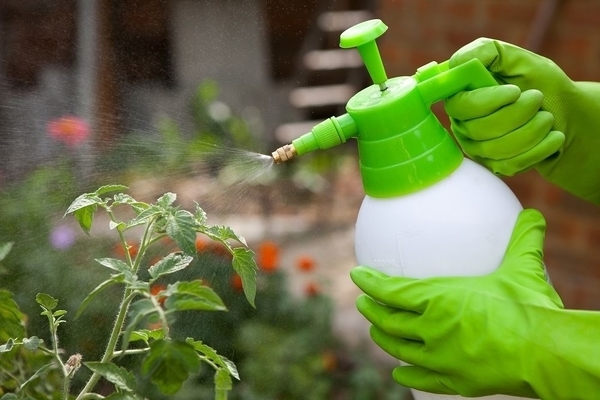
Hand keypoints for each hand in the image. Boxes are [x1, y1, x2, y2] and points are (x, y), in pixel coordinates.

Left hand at [350, 209, 562, 396]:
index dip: (371, 282)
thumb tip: (534, 214)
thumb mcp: (523, 268)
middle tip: (362, 303)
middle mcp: (431, 329)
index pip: (392, 290)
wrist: (545, 355)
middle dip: (371, 310)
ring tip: (374, 331)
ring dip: (383, 339)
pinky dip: (407, 374)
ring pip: (400, 349)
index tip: (356, 275)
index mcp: (438, 299)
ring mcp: (440, 358)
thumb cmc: (530, 309)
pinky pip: (422, 378)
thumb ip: (523, 239)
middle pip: (389, 321)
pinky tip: (398, 372)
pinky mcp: (455, 381)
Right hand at [444, 38, 599, 203]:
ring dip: (532, 129)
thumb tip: (457, 63)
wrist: (564, 113)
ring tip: (547, 117)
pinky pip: (511, 163)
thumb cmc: (540, 83)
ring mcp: (477, 147)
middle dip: (517, 113)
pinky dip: (539, 148)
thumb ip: (487, 52)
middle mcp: (463, 124)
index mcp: (463, 96)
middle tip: (537, 97)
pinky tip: (552, 136)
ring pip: (497, 148)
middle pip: (478, 128)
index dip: (486, 101)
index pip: (458, 105)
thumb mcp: (520, 59)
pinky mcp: (494, 165)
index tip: (514, 91)